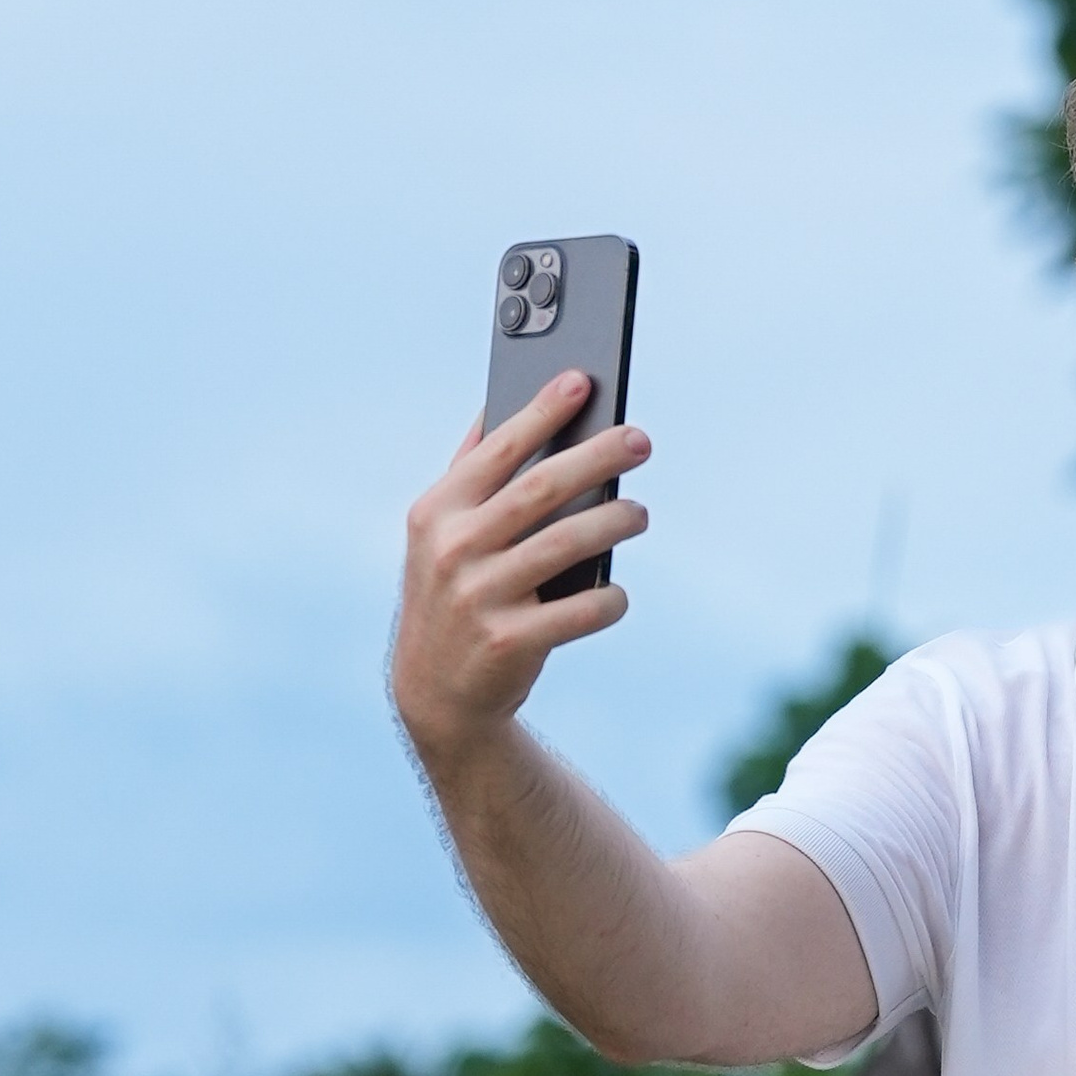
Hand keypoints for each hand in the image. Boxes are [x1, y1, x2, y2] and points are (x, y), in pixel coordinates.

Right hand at [390, 371, 650, 761]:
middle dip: (597, 457)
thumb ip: (467, 475)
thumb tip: (499, 406)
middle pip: (541, 488)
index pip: (497, 449)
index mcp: (436, 512)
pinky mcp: (511, 641)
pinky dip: (610, 598)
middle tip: (640, 440)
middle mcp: (453, 549)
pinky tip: (616, 593)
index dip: (541, 412)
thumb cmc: (452, 594)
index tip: (582, 381)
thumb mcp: (439, 534)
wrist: (435, 694)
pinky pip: (582, 609)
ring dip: (615, 522)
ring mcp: (480, 596)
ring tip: (639, 514)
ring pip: (568, 543)